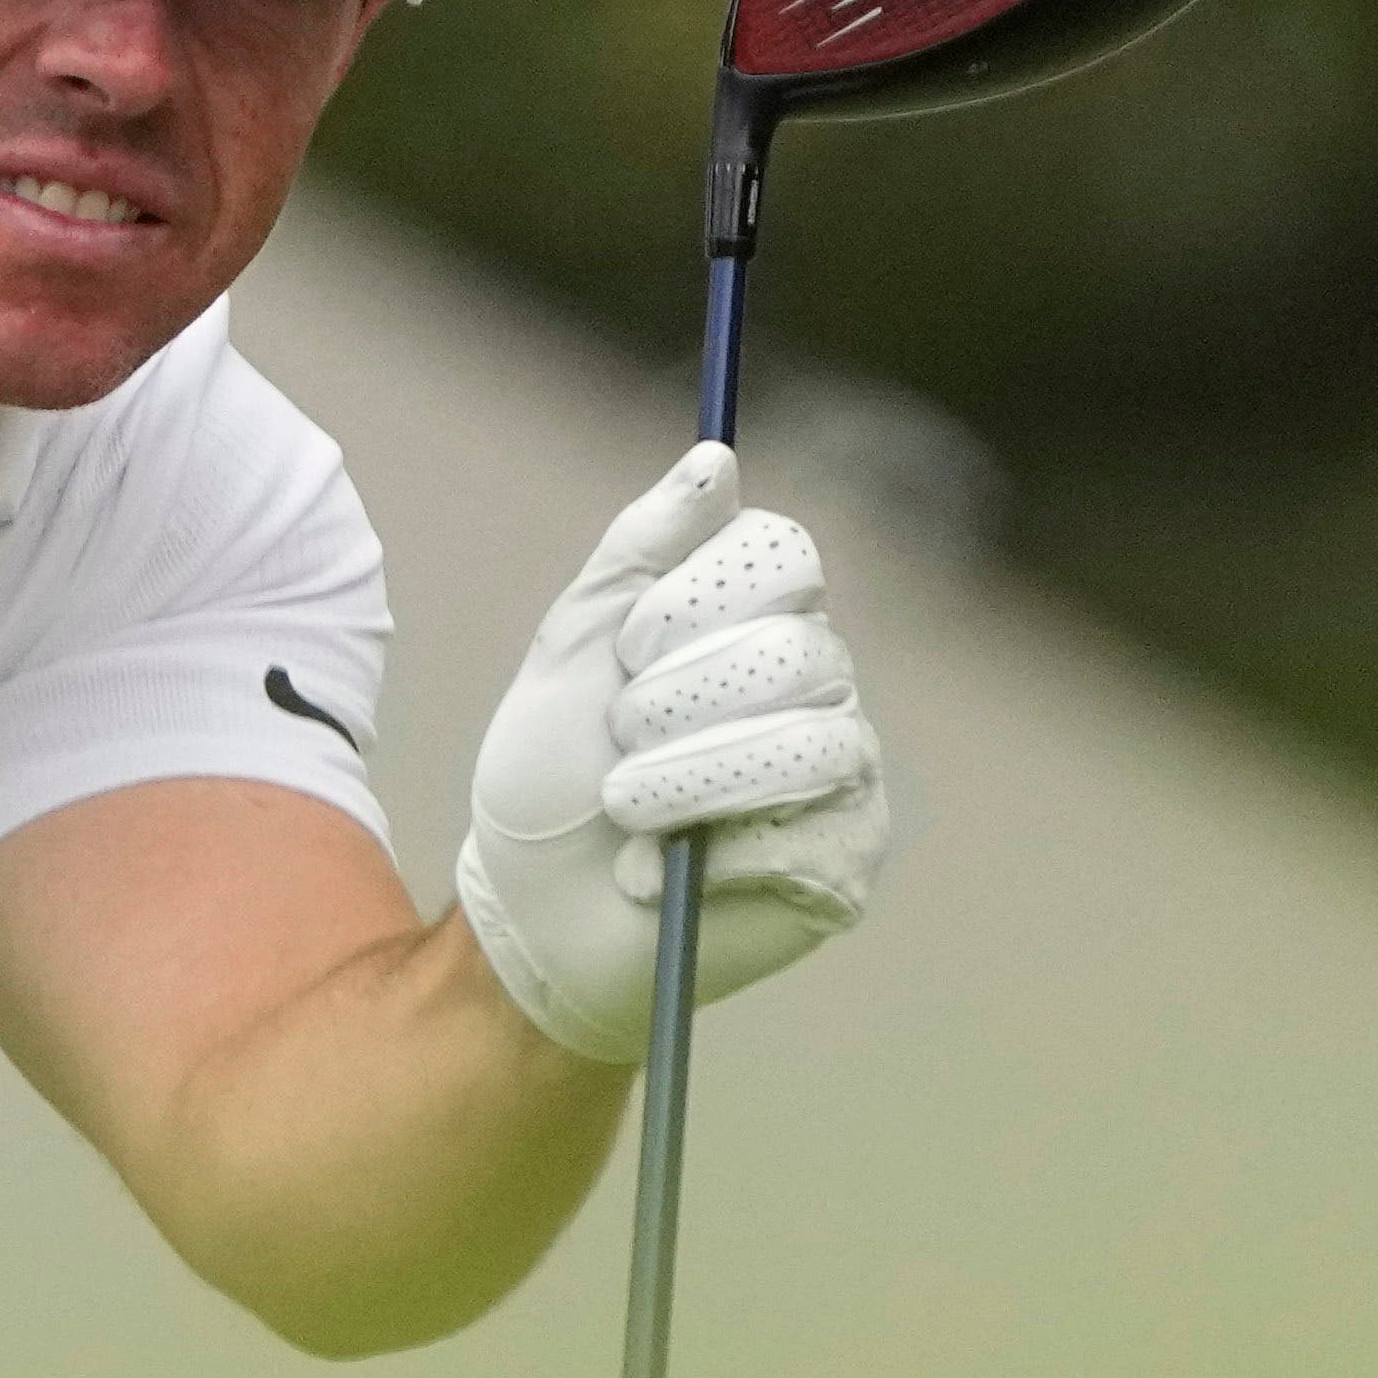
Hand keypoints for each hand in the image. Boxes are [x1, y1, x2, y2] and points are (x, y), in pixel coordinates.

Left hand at [451, 448, 891, 1065]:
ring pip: (807, 743)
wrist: (532, 917)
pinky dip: (711, 860)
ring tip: (627, 817)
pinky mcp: (846, 861)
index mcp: (758, 621)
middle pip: (792, 648)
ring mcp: (843, 774)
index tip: (628, 653)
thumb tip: (716, 459)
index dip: (694, 602)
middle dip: (671, 707)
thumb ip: (640, 550)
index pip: (785, 555)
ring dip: (684, 785)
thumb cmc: (549, 783)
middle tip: (619, 752)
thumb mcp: (572, 649)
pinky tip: (668, 878)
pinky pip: (806, 836)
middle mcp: (818, 685)